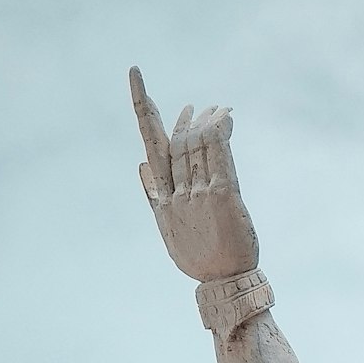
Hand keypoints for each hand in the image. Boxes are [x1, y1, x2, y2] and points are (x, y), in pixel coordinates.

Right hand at [130, 67, 259, 281]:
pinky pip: (219, 156)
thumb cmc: (199, 259)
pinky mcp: (224, 198)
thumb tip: (140, 165)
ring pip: (199, 145)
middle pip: (178, 141)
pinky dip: (221, 132)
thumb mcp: (168, 229)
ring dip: (208, 121)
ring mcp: (199, 195)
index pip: (150, 145)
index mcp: (162, 199)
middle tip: (200, 108)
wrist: (225, 283)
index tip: (138, 79)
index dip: (143, 108)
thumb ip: (153, 196)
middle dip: (187, 119)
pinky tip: (225, 118)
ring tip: (220, 110)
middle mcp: (177, 193)